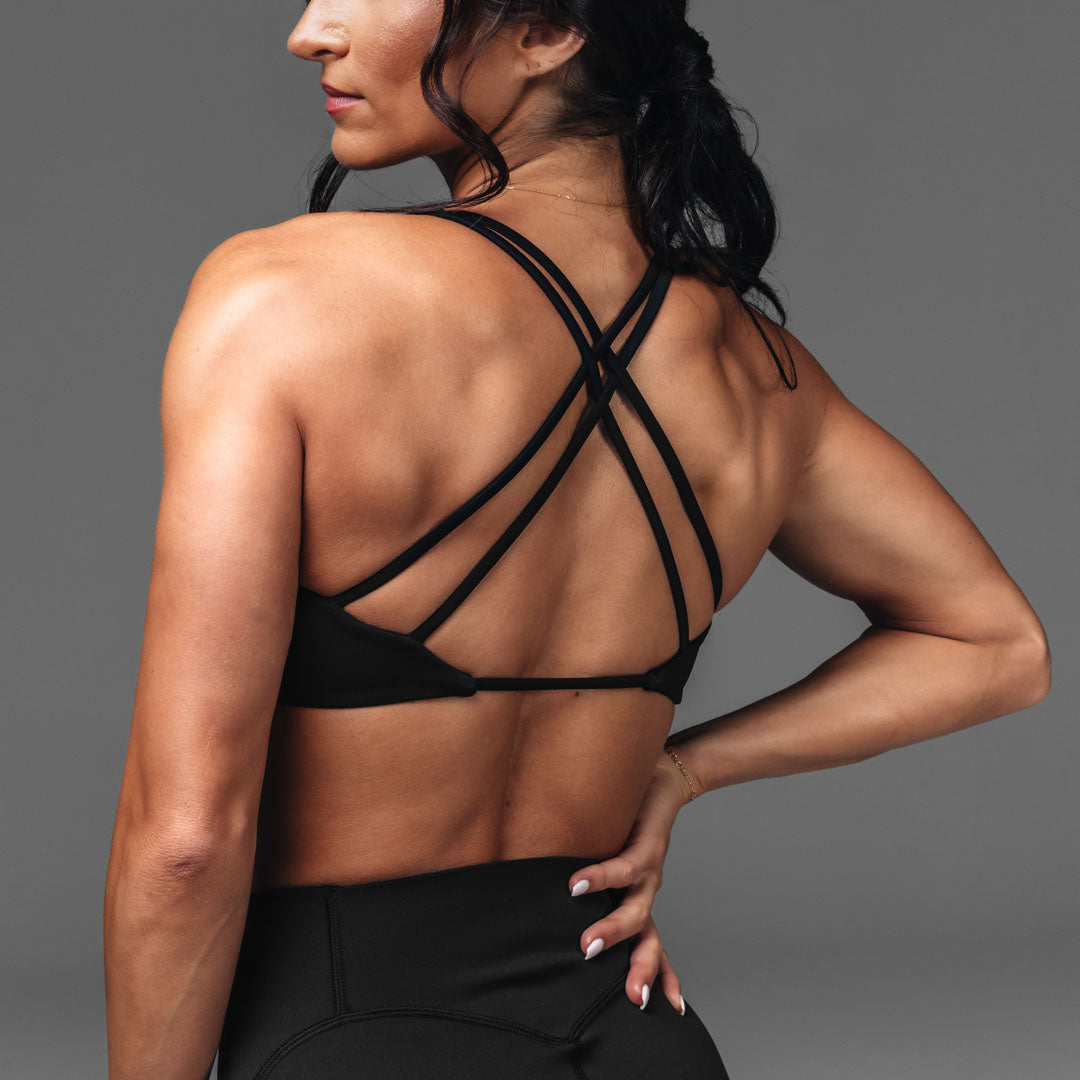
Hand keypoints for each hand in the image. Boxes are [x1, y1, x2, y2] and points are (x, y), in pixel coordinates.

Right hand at [566, 749, 694, 1011]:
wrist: (662, 775)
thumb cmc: (627, 818)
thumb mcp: (610, 858)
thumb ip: (587, 883)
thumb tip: (545, 895)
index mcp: (638, 899)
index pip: (650, 945)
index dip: (660, 976)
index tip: (667, 1009)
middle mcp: (647, 891)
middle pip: (649, 940)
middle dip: (641, 971)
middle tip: (632, 1000)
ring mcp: (649, 871)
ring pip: (637, 910)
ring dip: (612, 930)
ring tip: (587, 945)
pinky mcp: (646, 845)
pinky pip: (623, 867)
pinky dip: (599, 876)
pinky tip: (576, 884)